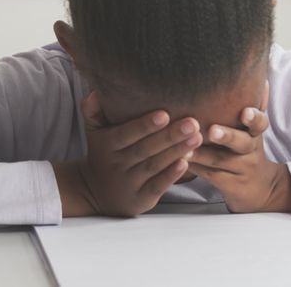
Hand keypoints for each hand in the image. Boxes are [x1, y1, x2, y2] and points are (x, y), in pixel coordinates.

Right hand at [53, 91, 201, 216]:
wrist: (95, 192)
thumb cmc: (102, 153)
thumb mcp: (93, 132)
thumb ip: (93, 110)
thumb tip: (97, 91)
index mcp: (108, 144)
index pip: (126, 134)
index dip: (144, 125)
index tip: (165, 114)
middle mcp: (118, 163)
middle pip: (145, 149)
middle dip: (170, 136)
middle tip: (193, 122)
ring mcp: (130, 182)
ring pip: (155, 165)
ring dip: (177, 151)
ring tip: (198, 137)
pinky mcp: (141, 198)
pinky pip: (157, 186)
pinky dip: (171, 175)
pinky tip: (187, 163)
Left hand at [187, 86, 290, 213]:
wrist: (261, 189)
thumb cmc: (248, 151)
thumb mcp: (254, 131)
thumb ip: (254, 106)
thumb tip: (260, 77)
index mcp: (255, 134)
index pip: (259, 123)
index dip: (253, 117)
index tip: (245, 112)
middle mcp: (251, 151)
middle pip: (241, 143)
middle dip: (226, 135)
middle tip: (212, 130)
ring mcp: (241, 169)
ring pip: (220, 160)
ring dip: (201, 152)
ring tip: (184, 147)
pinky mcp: (230, 185)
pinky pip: (211, 175)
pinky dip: (195, 167)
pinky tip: (179, 160)